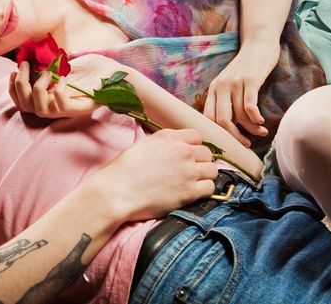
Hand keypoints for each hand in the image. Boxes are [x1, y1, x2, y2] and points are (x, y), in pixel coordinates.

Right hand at [9, 54, 126, 117]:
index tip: (12, 72)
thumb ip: (52, 64)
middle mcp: (57, 108)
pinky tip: (64, 77)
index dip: (13, 90)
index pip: (24, 103)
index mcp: (51, 99)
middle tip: (25, 66)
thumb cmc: (96, 69)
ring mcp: (69, 110)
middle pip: (27, 108)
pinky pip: (61, 106)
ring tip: (47, 73)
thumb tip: (34, 56)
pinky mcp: (81, 109)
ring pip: (40, 111)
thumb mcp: (69, 63)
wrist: (119, 74)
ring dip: (38, 88)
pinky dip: (59, 90)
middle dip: (21, 86)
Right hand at [90, 129, 217, 220]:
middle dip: (200, 162)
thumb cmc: (124, 170)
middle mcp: (182, 150)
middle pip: (207, 153)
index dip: (193, 147)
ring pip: (213, 170)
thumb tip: (173, 148)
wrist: (117, 191)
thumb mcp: (142, 145)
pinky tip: (192, 193)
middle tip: (189, 172)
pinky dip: (204, 191)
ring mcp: (188, 171)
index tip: (187, 156)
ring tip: (192, 183)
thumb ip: (163, 144)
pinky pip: (210, 188)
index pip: (197, 136)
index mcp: (169, 137)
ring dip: (204, 176)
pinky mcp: (190, 191)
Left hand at [203, 42, 278, 145]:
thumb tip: (228, 127)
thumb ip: (226, 100)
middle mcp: (221, 86)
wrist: (258, 44)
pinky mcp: (250, 80)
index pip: (208, 117)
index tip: (229, 143)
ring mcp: (235, 83)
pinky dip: (255, 118)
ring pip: (239, 115)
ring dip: (251, 128)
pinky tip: (262, 122)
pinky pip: (250, 106)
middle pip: (221, 120)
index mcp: (213, 89)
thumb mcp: (230, 83)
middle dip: (234, 136)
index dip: (218, 134)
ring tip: (261, 132)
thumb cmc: (246, 68)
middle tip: (246, 144)